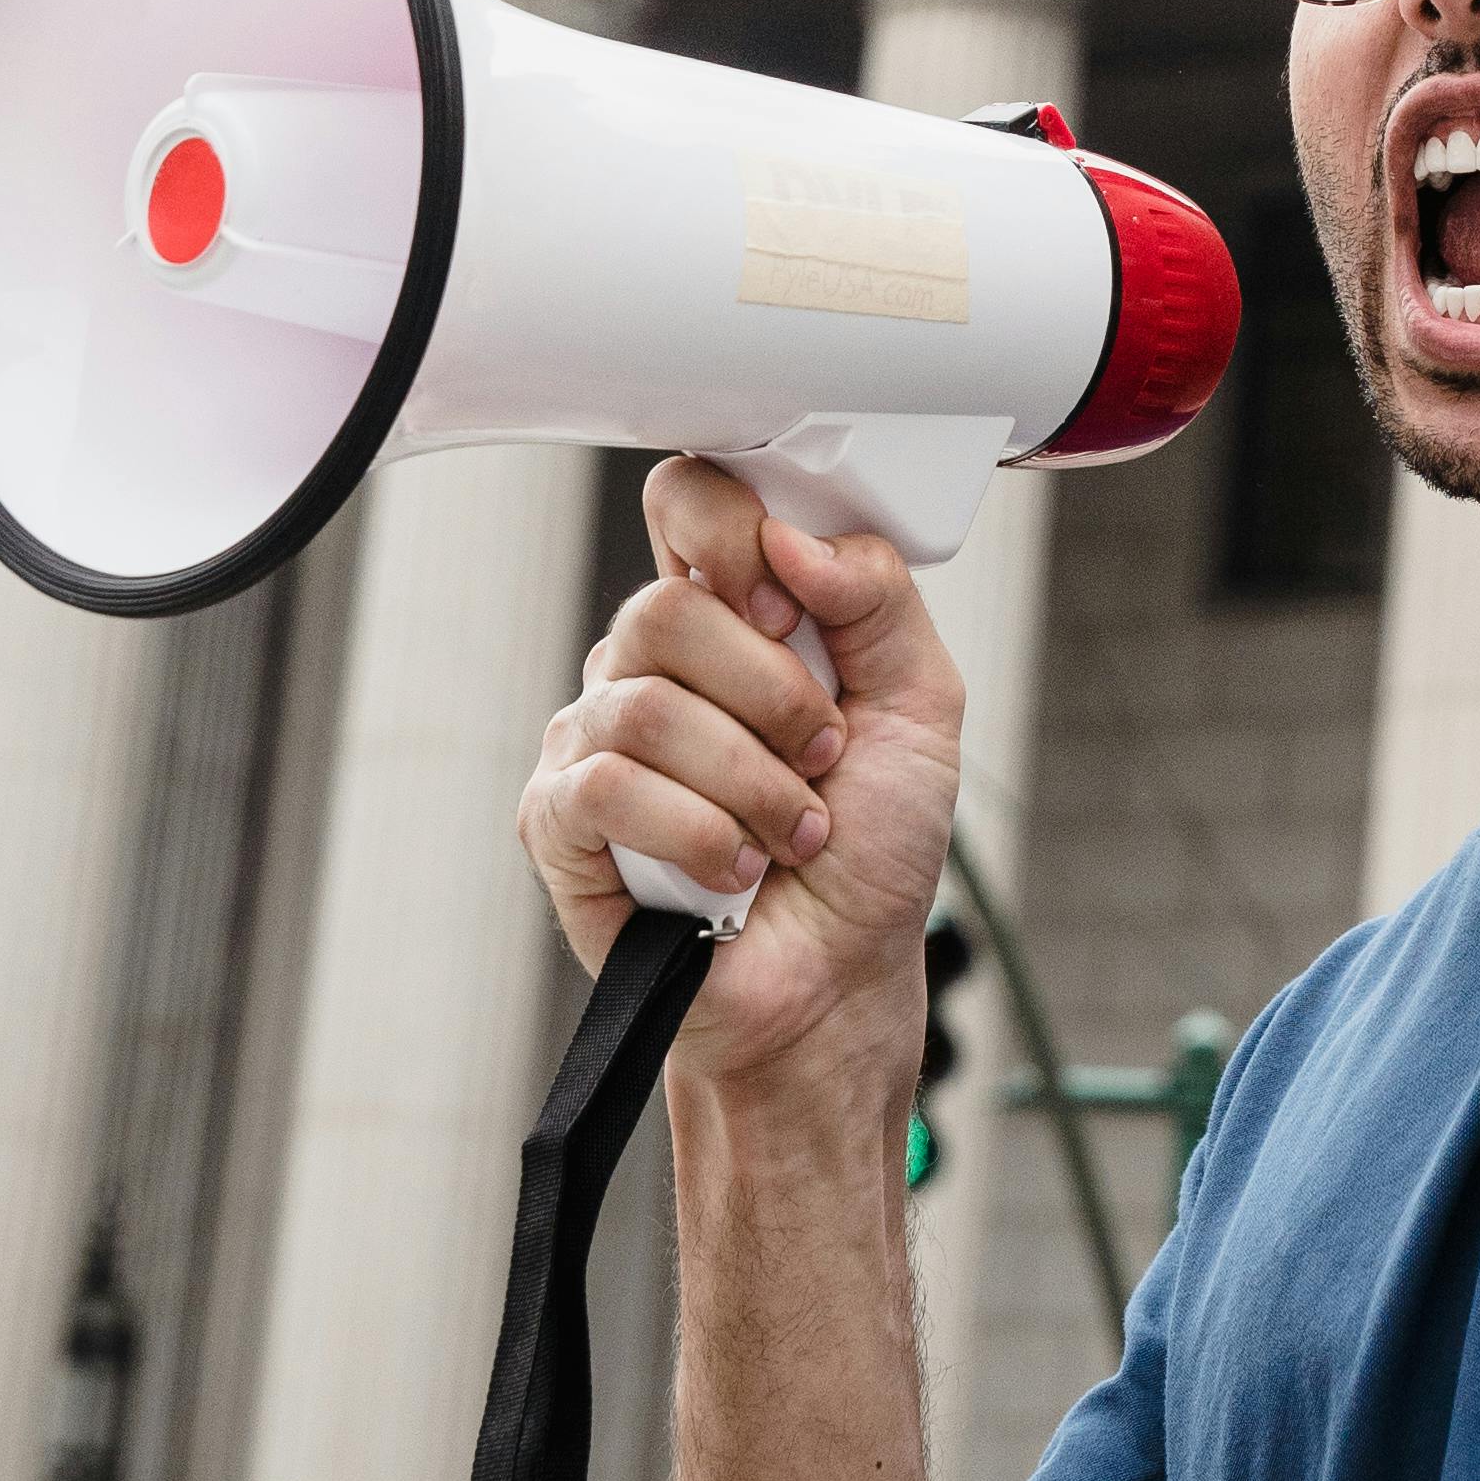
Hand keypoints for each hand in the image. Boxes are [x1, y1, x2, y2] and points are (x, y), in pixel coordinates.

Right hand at [520, 462, 965, 1097]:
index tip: (791, 611)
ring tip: (792, 832)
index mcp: (728, 614)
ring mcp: (592, 738)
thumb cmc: (871, 847)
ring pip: (647, 704)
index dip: (733, 536)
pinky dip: (698, 832)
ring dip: (752, 782)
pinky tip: (735, 868)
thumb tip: (794, 537)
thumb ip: (877, 598)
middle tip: (820, 757)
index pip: (686, 501)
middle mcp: (649, 664)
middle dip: (772, 695)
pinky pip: (609, 787)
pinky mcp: (560, 821)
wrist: (838, 979)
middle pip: (665, 608)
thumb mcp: (920, 706)